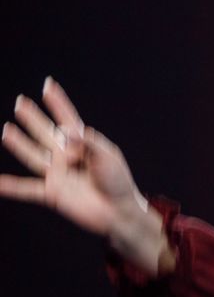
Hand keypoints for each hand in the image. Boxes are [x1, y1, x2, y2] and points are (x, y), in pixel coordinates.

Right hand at [3, 78, 170, 270]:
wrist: (119, 212)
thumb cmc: (119, 182)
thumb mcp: (109, 155)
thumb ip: (89, 140)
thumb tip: (67, 131)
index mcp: (84, 145)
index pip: (68, 119)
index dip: (58, 102)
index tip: (48, 85)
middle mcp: (67, 157)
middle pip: (46, 133)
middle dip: (33, 118)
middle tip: (20, 102)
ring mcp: (58, 174)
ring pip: (33, 155)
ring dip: (19, 143)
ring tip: (6, 130)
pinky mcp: (52, 193)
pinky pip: (26, 189)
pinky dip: (10, 187)